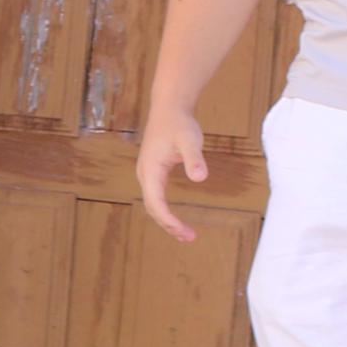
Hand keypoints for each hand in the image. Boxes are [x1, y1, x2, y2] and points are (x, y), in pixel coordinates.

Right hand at [134, 108, 208, 242]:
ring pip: (152, 204)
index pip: (156, 203)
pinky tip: (177, 218)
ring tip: (185, 234)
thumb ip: (195, 159)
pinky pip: (155, 198)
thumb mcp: (190, 140)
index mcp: (151, 170)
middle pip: (152, 208)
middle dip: (169, 225)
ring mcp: (147, 174)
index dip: (169, 220)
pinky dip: (165, 211)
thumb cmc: (179, 123)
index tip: (184, 232)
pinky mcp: (153, 172)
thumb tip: (200, 178)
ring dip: (166, 221)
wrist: (169, 108)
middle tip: (190, 237)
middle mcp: (145, 174)